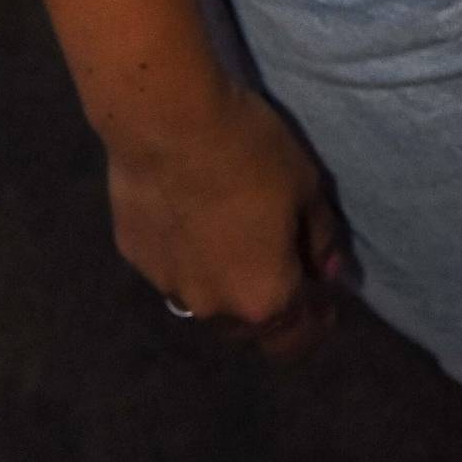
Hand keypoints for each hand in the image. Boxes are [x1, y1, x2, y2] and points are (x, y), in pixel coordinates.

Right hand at [106, 81, 347, 357]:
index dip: (314, 325)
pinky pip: (171, 267)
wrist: (167, 121)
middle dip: (267, 304)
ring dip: (223, 281)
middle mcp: (213, 307)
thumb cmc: (250, 153)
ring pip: (205, 298)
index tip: (324, 302)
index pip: (294, 340)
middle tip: (280, 264)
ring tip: (231, 238)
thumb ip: (320, 238)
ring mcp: (167, 286)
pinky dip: (187, 254)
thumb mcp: (306, 187)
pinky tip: (189, 215)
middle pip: (247, 327)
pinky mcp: (134, 257)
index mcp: (263, 298)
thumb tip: (327, 271)